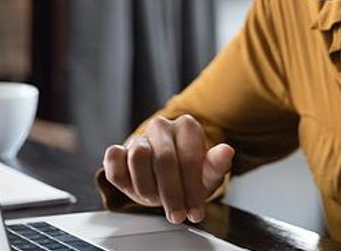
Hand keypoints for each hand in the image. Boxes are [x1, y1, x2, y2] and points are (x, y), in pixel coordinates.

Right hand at [102, 115, 234, 224]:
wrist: (167, 178)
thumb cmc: (189, 175)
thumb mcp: (208, 175)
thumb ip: (217, 165)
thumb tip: (227, 151)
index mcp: (187, 127)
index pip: (189, 158)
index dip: (191, 188)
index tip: (195, 211)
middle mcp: (162, 126)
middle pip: (164, 159)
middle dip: (171, 193)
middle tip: (177, 214)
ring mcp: (139, 136)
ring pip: (138, 157)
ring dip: (146, 186)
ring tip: (155, 198)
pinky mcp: (119, 149)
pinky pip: (114, 159)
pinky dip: (121, 175)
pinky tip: (133, 186)